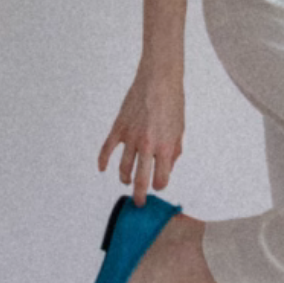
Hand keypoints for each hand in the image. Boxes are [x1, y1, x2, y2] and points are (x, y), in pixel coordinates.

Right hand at [98, 70, 183, 204]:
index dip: (160, 185)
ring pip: (124, 168)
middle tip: (139, 202)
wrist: (158, 80)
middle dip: (140, 195)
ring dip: (125, 179)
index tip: (158, 185)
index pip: (161, 179)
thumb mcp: (180, 129)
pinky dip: (103, 161)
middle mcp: (147, 146)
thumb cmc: (172, 102)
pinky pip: (106, 150)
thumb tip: (167, 165)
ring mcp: (130, 138)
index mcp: (165, 147)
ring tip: (126, 182)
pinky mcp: (119, 128)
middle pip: (141, 181)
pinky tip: (103, 169)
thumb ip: (174, 150)